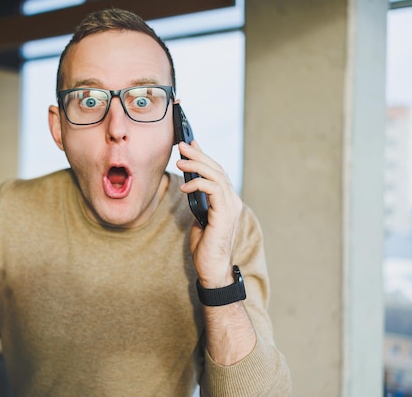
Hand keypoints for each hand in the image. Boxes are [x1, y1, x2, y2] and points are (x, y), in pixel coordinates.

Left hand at [177, 140, 242, 287]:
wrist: (212, 269)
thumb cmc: (205, 246)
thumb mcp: (199, 217)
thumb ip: (199, 201)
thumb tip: (190, 184)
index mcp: (227, 201)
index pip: (217, 171)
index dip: (204, 155)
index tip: (191, 143)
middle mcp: (232, 201)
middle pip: (217, 169)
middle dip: (198, 154)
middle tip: (182, 144)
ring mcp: (231, 206)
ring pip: (216, 175)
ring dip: (196, 165)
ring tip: (179, 161)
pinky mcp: (225, 214)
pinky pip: (212, 189)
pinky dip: (197, 183)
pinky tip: (184, 187)